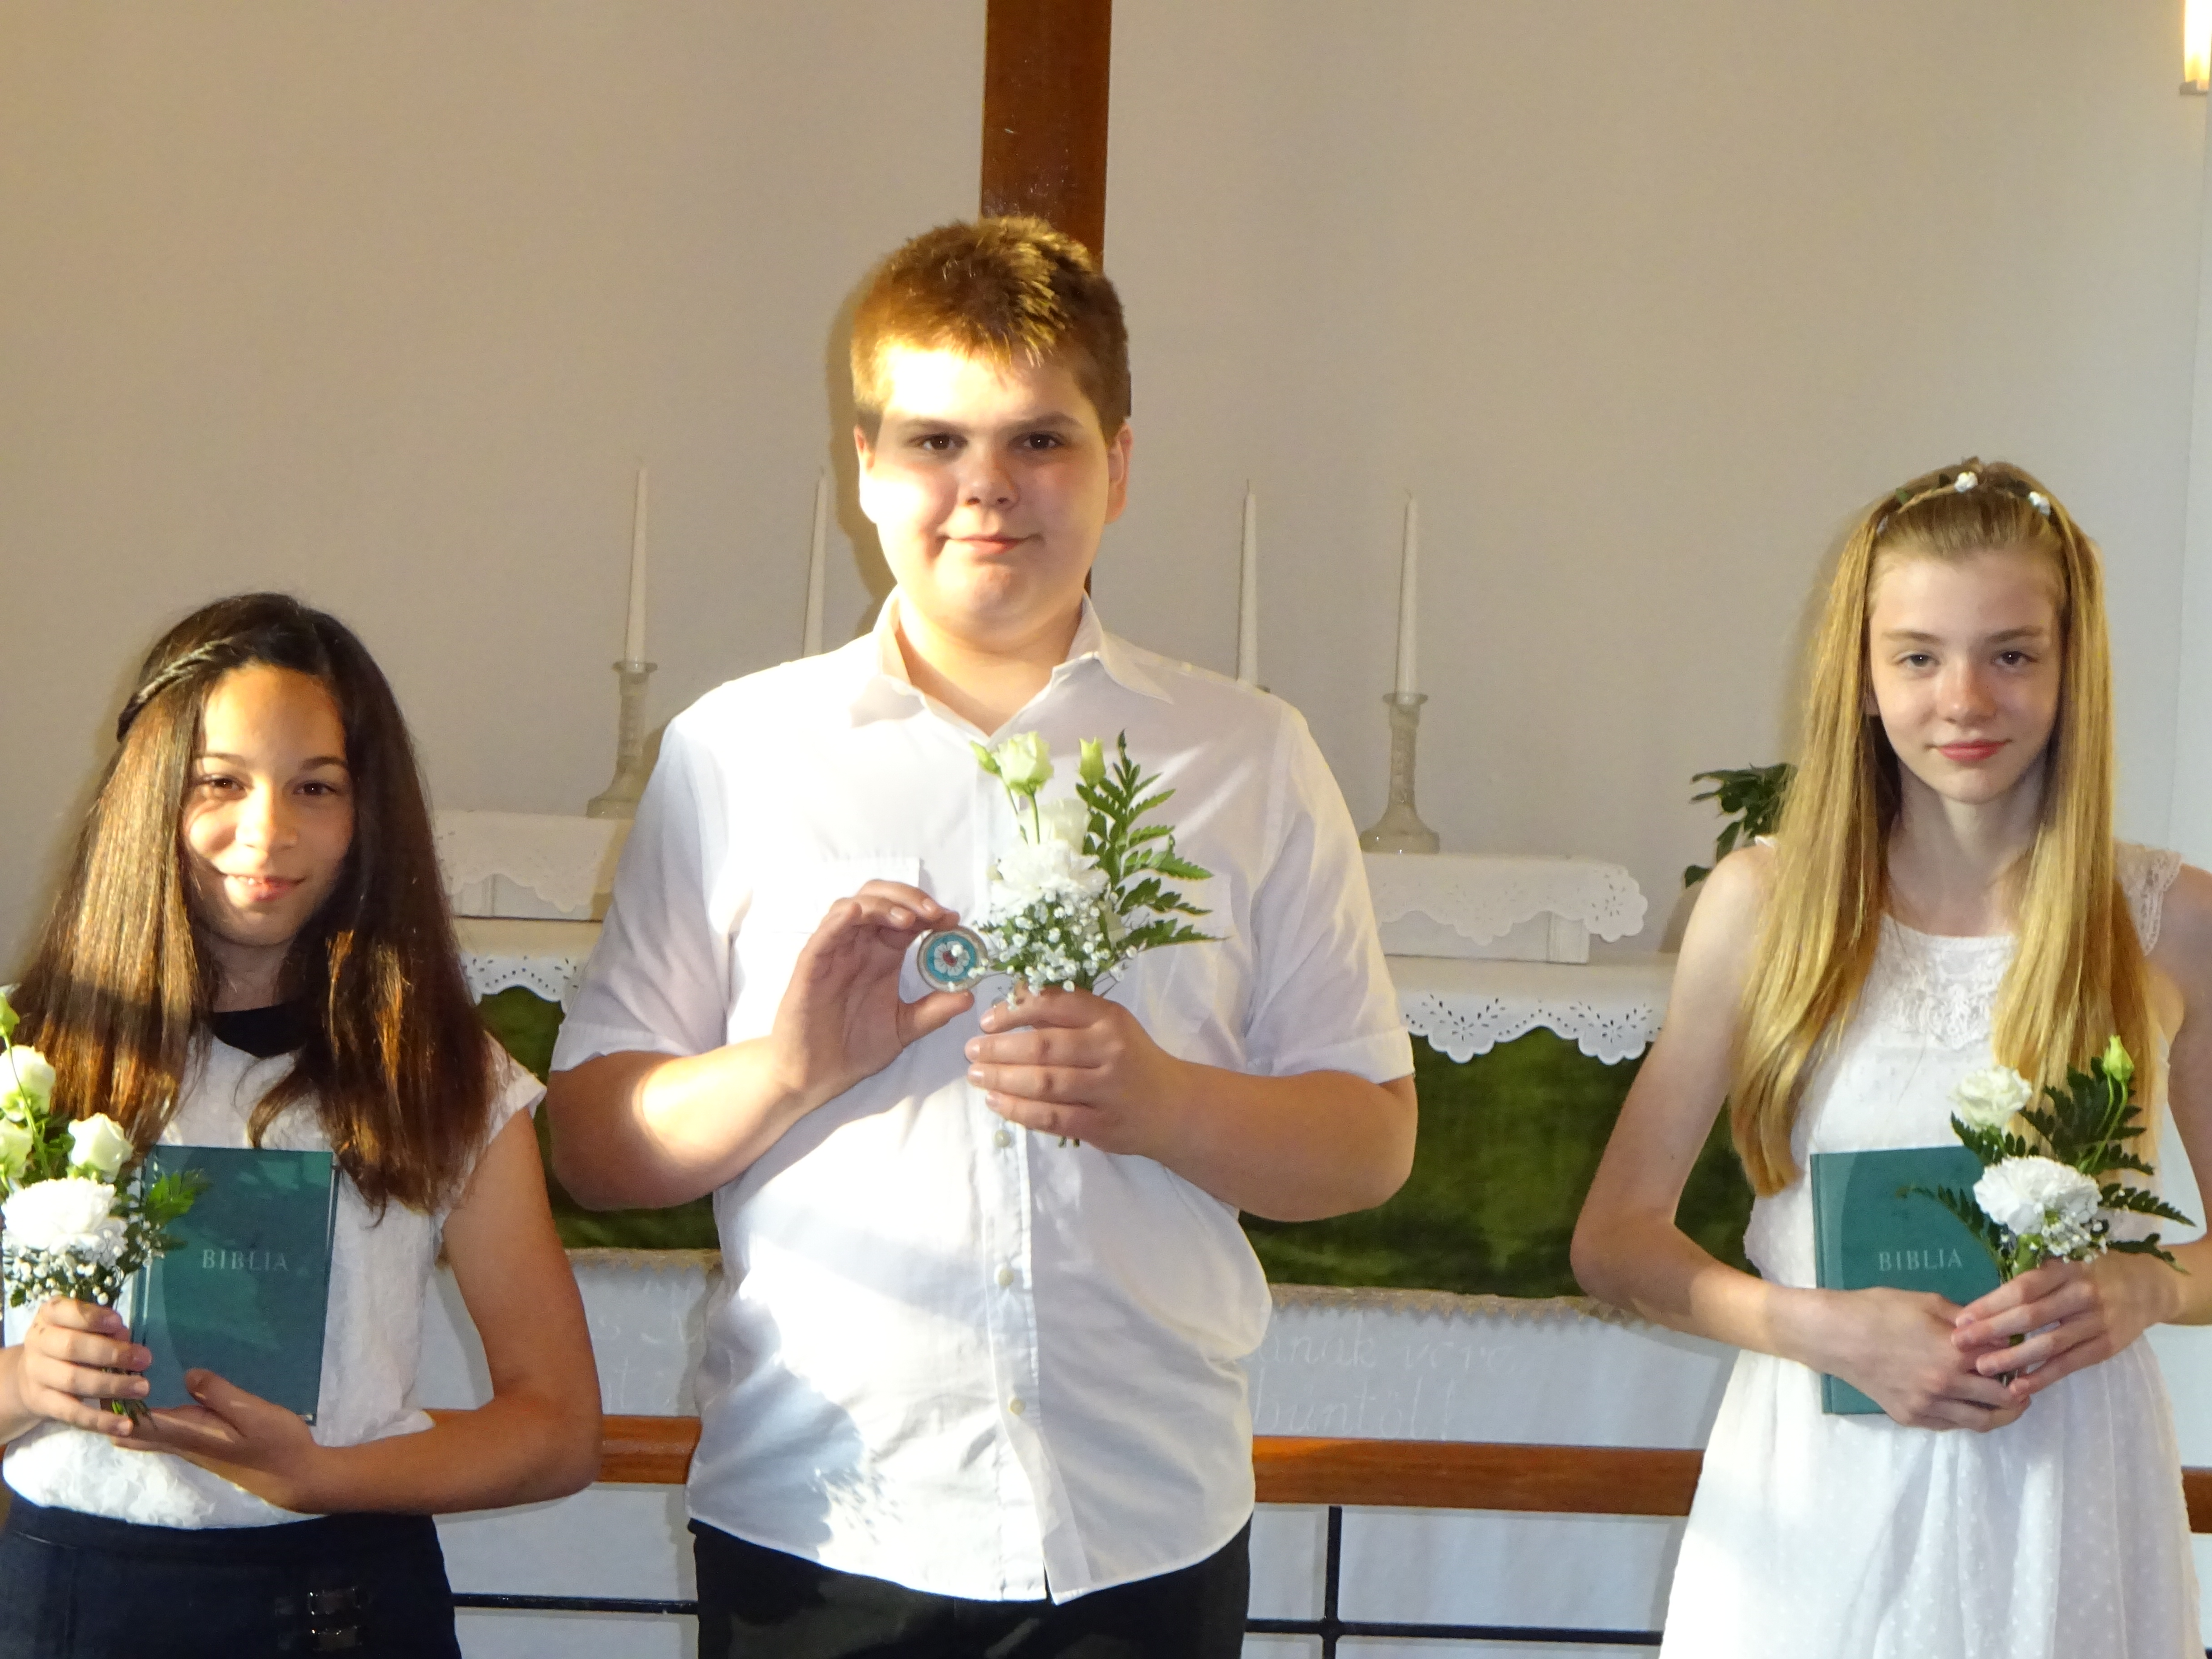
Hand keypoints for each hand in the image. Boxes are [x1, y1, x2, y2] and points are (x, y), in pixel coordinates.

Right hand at [13, 1298, 149, 1436]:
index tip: (119, 1323)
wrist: (31, 1375)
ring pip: (74, 1381)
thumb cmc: (71, 1342)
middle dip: (111, 1353)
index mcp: (50, 1316)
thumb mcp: (83, 1326)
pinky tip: (124, 1426)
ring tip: (143, 1387)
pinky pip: (72, 1414)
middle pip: (72, 1347)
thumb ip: (103, 1328)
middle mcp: (38, 1343)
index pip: (65, 1312)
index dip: (91, 1318)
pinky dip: (100, 1421)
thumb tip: (124, 1337)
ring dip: (112, 1385)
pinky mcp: (43, 1403)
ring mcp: (37, 1375)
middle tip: (145, 1359)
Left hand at [123, 1369, 333, 1511]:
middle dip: (115, 1408)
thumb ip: (219, 1394)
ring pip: (144, 1434)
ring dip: (130, 1412)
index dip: (115, 1403)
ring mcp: (191, 1447)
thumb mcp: (252, 1412)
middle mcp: (182, 1443)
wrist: (293, 1474)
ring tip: (126, 1381)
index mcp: (189, 1433)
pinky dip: (149, 1416)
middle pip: (131, 1433)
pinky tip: (156, 1397)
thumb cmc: (275, 1442)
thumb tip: (186, 1374)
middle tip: (110, 1375)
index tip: (108, 1372)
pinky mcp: (202, 1445)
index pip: (136, 1423)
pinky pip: (162, 1432)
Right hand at [769, 881, 974, 1109]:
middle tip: (934, 914)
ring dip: (881, 905)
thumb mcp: (903, 1028)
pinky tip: (857, 913)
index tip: (953, 921)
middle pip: (880, 899)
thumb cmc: (853, 1048)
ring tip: (909, 919)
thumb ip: (934, 1011)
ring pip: (852, 907)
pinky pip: (823, 935)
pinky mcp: (810, 967)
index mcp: (882, 956)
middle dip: (909, 898)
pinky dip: (839, 919)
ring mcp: (833, 953)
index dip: (930, 912)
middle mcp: (858, 947)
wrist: (815, 1076)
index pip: (906, 918)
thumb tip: (969, 996)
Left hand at [963, 988, 1189, 1155]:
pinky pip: (1050, 1118)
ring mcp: (1106, 1090)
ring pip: (1044, 1084)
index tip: (986, 1020)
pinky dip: (1018, 1110)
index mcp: (1109, 1018)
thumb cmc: (1130, 1059)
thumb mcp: (1108, 1025)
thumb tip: (1015, 995)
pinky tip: (997, 1102)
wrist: (1172, 1107)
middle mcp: (1110, 1050)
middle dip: (999, 1049)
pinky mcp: (1101, 1125)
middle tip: (971, 1050)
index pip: (1055, 1006)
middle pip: (1043, 1047)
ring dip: (1002, 1079)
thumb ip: (1066, 1012)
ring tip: (977, 1076)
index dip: (1014, 1011)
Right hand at [1812, 1285, 2027, 1430]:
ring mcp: (1929, 1406)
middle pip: (2004, 1400)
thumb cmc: (1879, 1310)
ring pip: (1982, 1421)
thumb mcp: (1927, 1302)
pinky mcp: (1911, 1416)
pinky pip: (1951, 1425)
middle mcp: (1948, 1385)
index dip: (2021, 1358)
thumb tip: (1995, 1331)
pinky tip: (1968, 1403)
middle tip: (2024, 1382)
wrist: (1835, 1335)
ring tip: (2007, 1401)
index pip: (2008, 1364)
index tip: (2025, 1353)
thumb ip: (1967, 1319)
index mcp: (1955, 1353)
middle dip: (2020, 1391)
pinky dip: (1967, 1417)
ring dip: (2001, 1413)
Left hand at [1951, 1254, 2178, 1399]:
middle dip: (1992, 1331)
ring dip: (2013, 1358)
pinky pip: (2069, 1364)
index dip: (1990, 1304)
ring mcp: (2096, 1322)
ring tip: (1983, 1368)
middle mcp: (2081, 1294)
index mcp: (2064, 1270)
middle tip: (1960, 1344)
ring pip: (2049, 1344)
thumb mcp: (2064, 1264)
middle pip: (2030, 1316)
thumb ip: (2033, 1280)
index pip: (2022, 1288)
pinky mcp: (2106, 1346)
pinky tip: (2019, 1386)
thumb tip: (1984, 1304)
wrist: (2146, 1286)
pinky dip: (2043, 1376)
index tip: (1961, 1319)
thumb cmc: (2091, 1273)